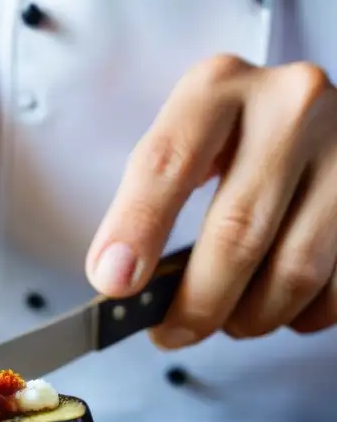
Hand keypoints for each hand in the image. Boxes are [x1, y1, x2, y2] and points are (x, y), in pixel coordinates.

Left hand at [86, 55, 336, 347]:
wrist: (307, 120)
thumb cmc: (229, 144)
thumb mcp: (181, 147)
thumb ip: (148, 206)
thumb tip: (119, 281)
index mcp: (217, 88)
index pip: (167, 164)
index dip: (137, 229)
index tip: (115, 284)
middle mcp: (290, 104)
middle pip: (237, 231)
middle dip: (197, 302)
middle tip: (171, 333)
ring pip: (295, 268)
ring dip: (251, 316)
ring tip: (229, 320)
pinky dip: (300, 312)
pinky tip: (280, 303)